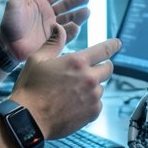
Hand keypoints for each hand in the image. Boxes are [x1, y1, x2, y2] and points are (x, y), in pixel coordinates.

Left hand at [0, 0, 89, 61]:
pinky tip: (76, 26)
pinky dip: (72, 31)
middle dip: (77, 1)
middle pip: (67, 5)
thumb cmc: (9, 24)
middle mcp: (48, 14)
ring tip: (86, 11)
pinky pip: (66, 35)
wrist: (7, 46)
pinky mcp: (54, 40)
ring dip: (79, 15)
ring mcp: (52, 27)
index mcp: (40, 2)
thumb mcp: (16, 3)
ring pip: (70, 19)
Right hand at [9, 23, 119, 138]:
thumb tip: (59, 28)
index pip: (104, 50)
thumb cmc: (30, 89)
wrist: (29, 120)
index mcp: (77, 62)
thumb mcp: (37, 60)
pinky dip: (89, 103)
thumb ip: (53, 43)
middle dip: (101, 66)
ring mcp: (93, 96)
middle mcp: (89, 78)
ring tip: (72, 92)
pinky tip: (73, 105)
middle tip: (89, 71)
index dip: (113, 45)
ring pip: (100, 87)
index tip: (117, 43)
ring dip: (92, 87)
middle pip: (108, 68)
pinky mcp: (93, 112)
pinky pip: (97, 104)